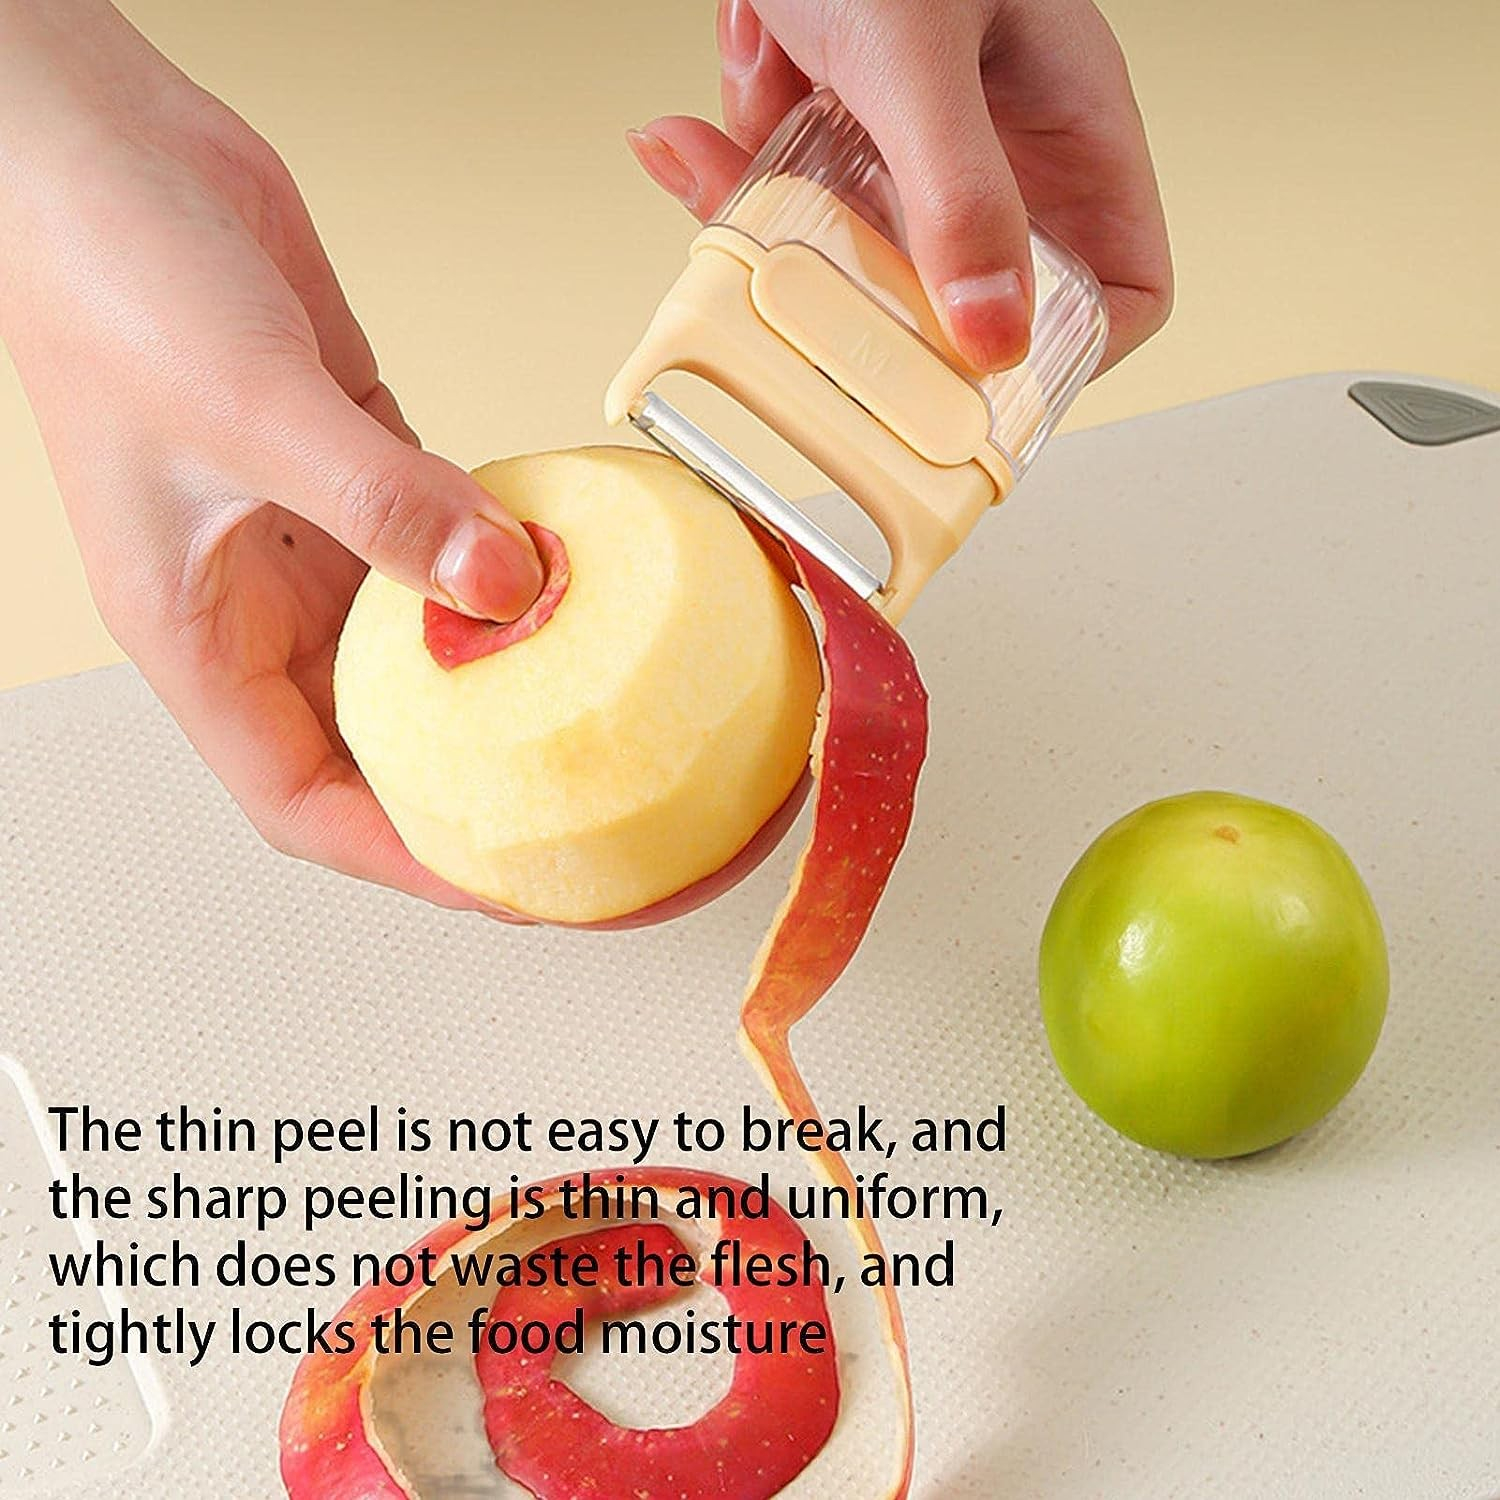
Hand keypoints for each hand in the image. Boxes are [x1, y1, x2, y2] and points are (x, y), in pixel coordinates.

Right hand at [0, 3, 542, 911]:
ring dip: (501, 671)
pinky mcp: (360, 468)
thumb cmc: (104, 275)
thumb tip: (506, 588)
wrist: (104, 144)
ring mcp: (314, 535)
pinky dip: (503, 564)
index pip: (307, 799)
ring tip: (600, 701)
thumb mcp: (248, 411)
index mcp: (197, 634)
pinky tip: (567, 572)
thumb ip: (382, 503)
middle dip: (475, 783)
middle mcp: (258, 601)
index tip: (507, 880)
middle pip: (379, 740)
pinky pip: (445, 543)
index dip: (408, 856)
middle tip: (585, 805)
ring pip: (419, 645)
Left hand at [627, 0, 1171, 373]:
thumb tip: (990, 339)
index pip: (1115, 286)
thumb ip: (956, 194)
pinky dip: (744, 139)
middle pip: (954, 289)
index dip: (1065, 355)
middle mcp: (992, 144)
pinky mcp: (830, 109)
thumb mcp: (921, 57)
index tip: (981, 388)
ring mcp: (906, 131)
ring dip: (780, 200)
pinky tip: (749, 46)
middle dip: (866, 288)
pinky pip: (789, 176)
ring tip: (753, 112)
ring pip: (853, 241)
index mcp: (1065, 129)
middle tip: (812, 280)